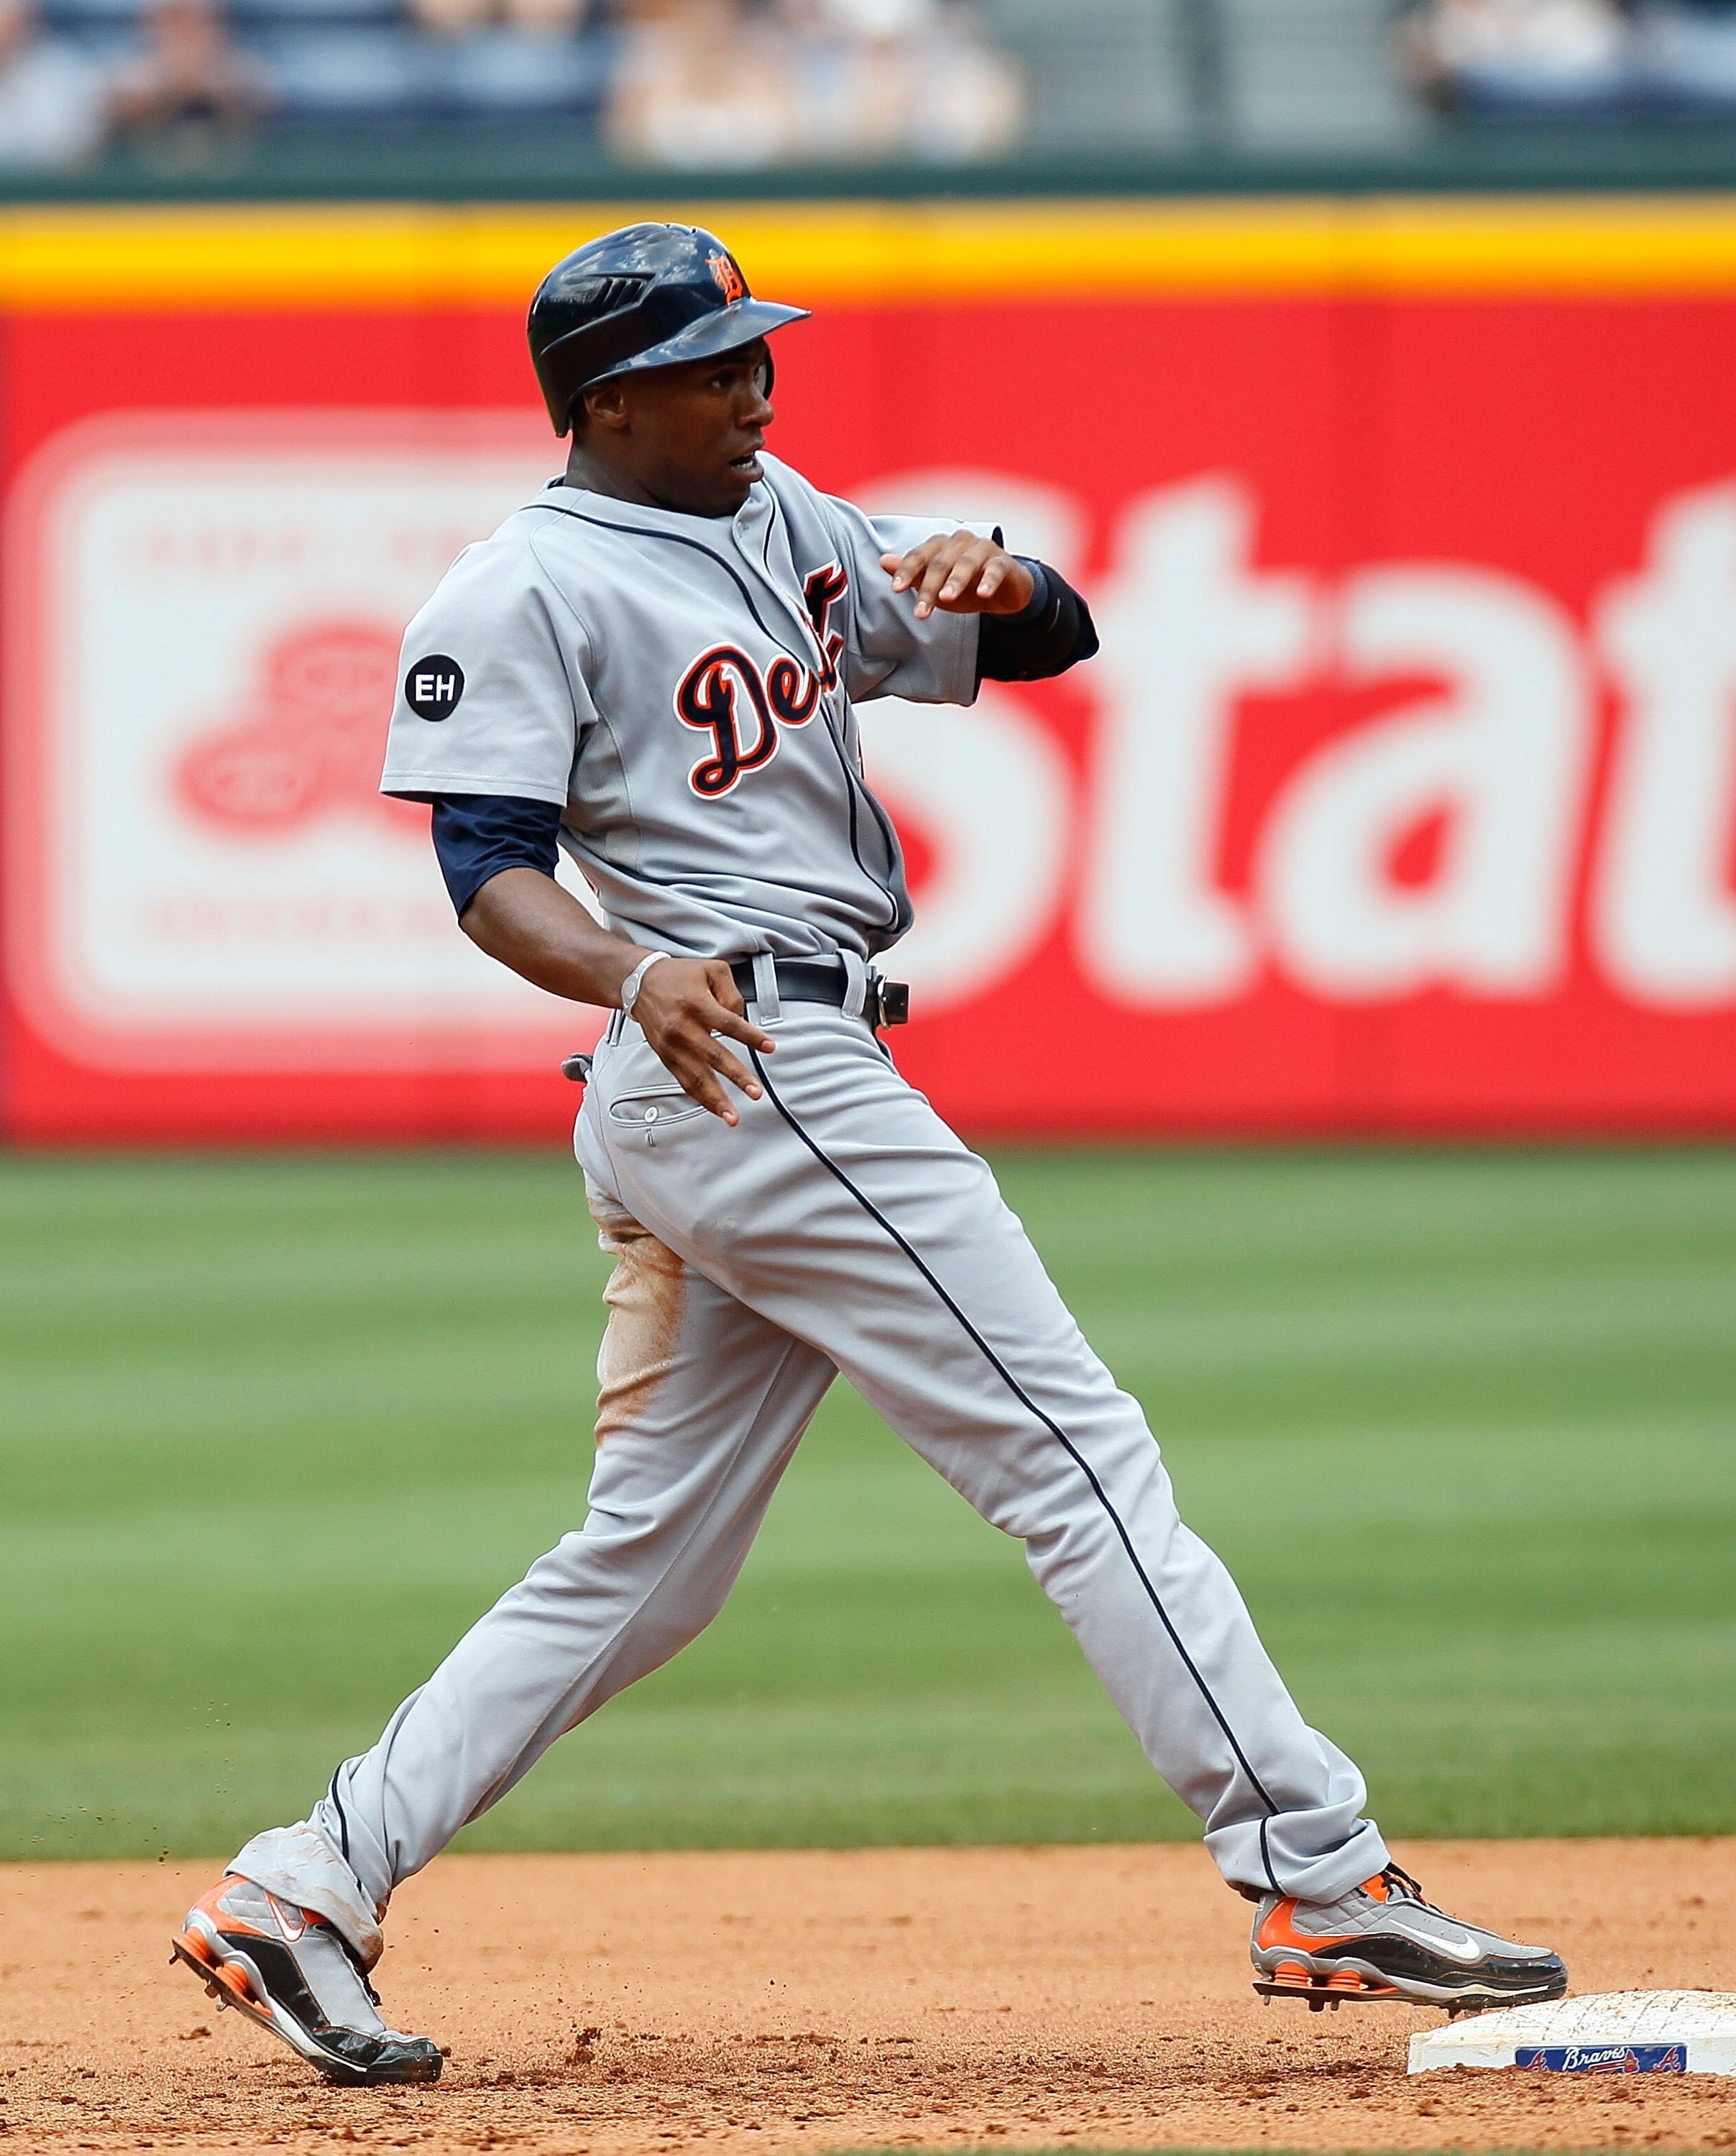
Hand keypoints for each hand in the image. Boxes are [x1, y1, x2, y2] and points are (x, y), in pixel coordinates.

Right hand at [629, 958, 774, 1125]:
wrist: (640, 983)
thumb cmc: (677, 976)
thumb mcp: (711, 970)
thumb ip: (731, 993)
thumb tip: (741, 1018)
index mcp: (696, 1004)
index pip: (728, 1023)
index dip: (750, 1037)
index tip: (769, 1047)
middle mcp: (682, 1027)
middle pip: (713, 1056)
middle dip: (736, 1076)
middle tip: (755, 1091)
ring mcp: (672, 1045)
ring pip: (696, 1077)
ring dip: (715, 1099)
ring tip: (732, 1115)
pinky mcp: (665, 1056)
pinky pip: (684, 1081)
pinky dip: (700, 1097)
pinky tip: (714, 1108)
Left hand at [880, 531, 1036, 620]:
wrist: (1002, 591)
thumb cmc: (965, 585)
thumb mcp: (934, 584)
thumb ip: (912, 574)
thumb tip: (883, 561)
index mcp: (940, 545)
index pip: (919, 556)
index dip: (906, 571)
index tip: (896, 589)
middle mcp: (960, 542)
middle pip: (940, 563)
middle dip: (929, 588)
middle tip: (920, 612)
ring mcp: (983, 549)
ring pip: (966, 563)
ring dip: (955, 581)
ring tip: (946, 599)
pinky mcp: (1003, 562)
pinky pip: (995, 569)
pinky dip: (989, 581)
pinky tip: (983, 594)